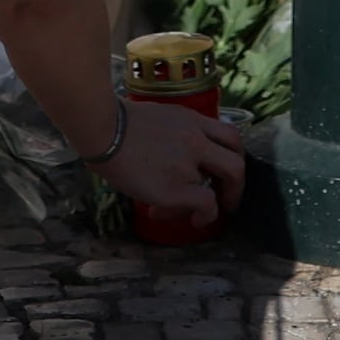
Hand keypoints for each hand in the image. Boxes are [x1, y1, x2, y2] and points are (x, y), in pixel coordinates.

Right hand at [106, 99, 247, 239]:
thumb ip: (171, 133)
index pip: (228, 134)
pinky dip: (206, 215)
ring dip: (226, 197)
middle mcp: (196, 139)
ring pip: (230, 177)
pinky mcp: (177, 187)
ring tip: (211, 212)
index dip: (232, 155)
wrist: (102, 130)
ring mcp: (189, 162)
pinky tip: (196, 221)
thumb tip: (166, 158)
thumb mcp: (154, 118)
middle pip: (237, 156)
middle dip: (237, 181)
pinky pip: (206, 202)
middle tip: (228, 196)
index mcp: (190, 120)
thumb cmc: (114, 124)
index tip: (221, 170)